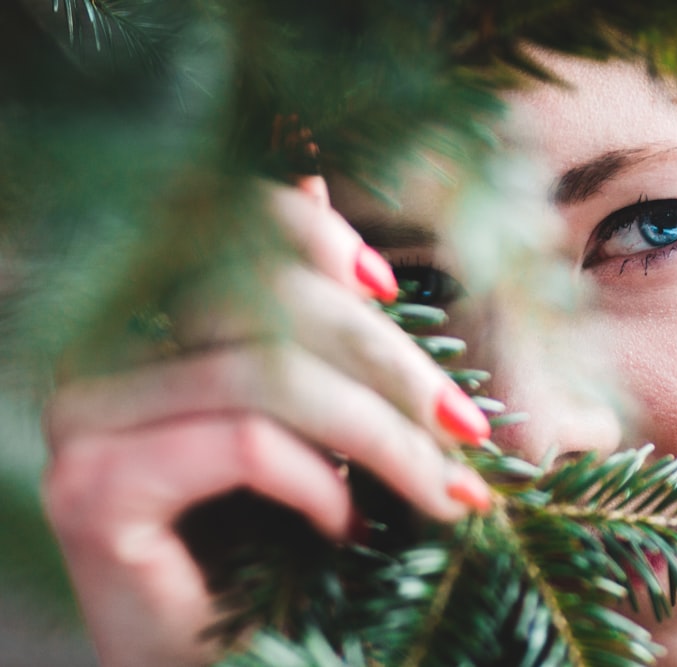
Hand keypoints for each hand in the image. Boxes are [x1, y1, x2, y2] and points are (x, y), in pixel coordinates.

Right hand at [42, 176, 491, 665]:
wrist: (231, 664)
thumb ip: (304, 307)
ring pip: (269, 373)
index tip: (392, 288)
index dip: (315, 237)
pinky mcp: (95, 492)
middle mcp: (99, 356)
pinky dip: (322, 485)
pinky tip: (348, 528)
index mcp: (143, 321)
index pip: (223, 227)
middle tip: (471, 434)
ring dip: (384, 437)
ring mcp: (86, 421)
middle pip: (266, 304)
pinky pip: (244, 443)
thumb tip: (312, 172)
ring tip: (444, 492)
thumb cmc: (275, 540)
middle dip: (394, 367)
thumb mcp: (311, 412)